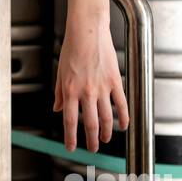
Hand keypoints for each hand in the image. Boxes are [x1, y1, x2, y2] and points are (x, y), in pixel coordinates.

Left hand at [53, 17, 128, 153]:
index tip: (71, 148)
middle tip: (92, 149)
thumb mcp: (60, 72)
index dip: (71, 138)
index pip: (70, 121)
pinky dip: (124, 117)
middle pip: (90, 124)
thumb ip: (60, 93)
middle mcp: (86, 92)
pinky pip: (121, 104)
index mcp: (70, 91)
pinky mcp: (115, 81)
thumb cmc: (72, 49)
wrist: (87, 31)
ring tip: (106, 139)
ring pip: (106, 117)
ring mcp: (102, 88)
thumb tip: (58, 109)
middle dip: (91, 140)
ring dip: (107, 132)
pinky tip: (123, 126)